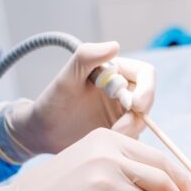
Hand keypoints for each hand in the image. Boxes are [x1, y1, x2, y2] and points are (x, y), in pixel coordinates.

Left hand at [0, 42, 155, 162]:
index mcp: (115, 72)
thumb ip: (86, 57)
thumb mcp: (66, 78)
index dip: (147, 89)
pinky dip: (125, 143)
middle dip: (136, 117)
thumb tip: (115, 45)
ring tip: (105, 137)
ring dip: (129, 132)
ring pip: (142, 122)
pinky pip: (134, 139)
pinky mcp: (121, 133)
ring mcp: (123, 113)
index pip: (146, 74)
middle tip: (117, 130)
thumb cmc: (52, 101)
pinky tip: (105, 145)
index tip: (136, 105)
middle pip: (148, 101)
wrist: (43, 132)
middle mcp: (123, 91)